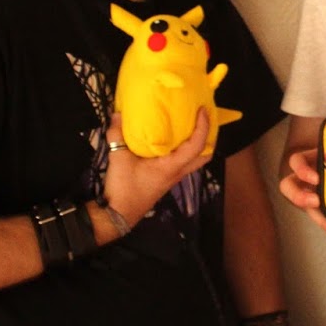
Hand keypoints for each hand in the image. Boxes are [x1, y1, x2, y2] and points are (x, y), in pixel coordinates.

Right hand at [101, 110, 212, 230]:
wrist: (118, 215)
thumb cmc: (123, 188)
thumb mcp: (118, 158)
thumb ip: (117, 135)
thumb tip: (117, 114)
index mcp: (171, 166)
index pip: (196, 146)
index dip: (203, 127)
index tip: (202, 111)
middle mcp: (177, 172)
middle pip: (204, 156)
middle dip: (208, 137)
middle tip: (203, 120)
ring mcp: (172, 177)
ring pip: (194, 160)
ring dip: (197, 144)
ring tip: (189, 126)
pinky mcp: (165, 179)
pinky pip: (182, 162)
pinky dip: (183, 150)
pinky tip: (170, 140)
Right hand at [278, 147, 325, 239]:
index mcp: (307, 161)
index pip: (296, 161)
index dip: (302, 171)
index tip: (315, 179)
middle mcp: (303, 179)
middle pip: (289, 187)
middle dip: (300, 197)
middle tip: (315, 202)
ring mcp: (310, 193)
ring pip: (309, 209)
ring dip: (323, 220)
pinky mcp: (321, 205)